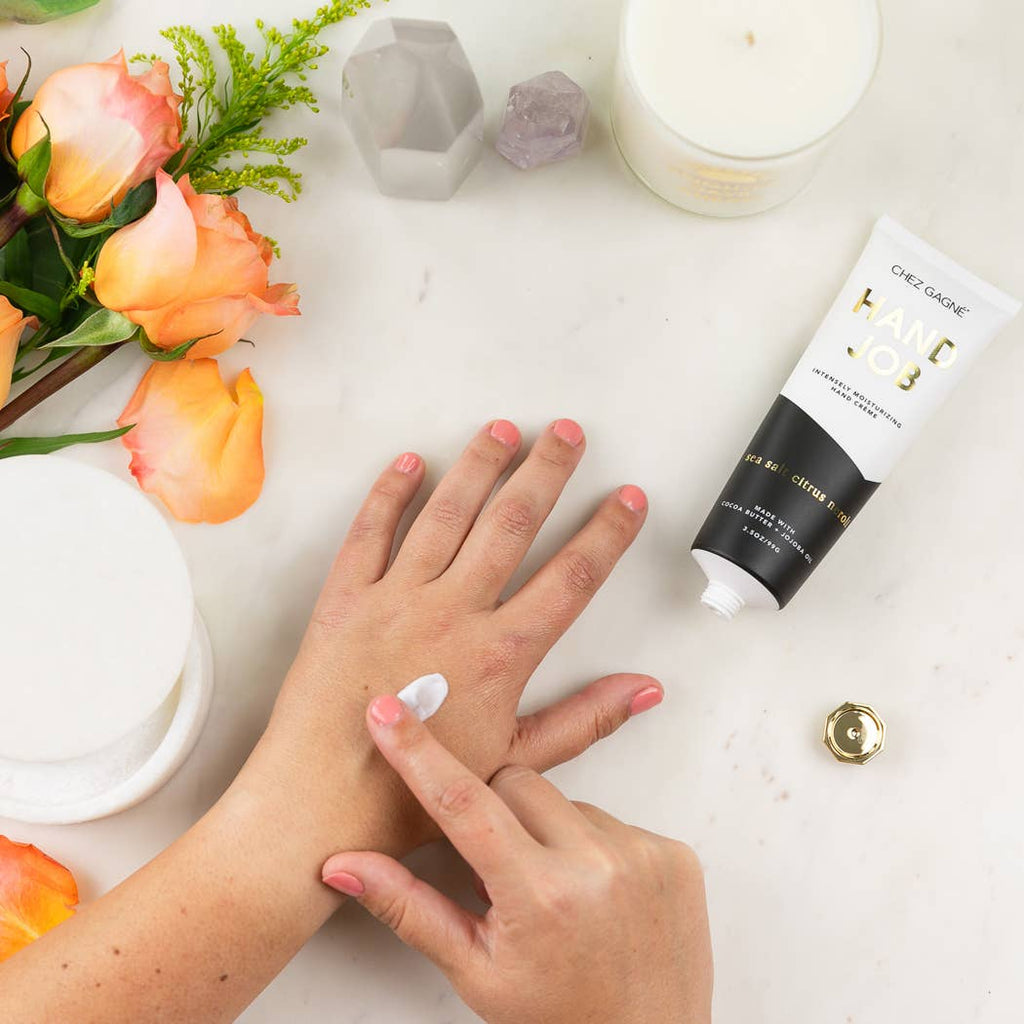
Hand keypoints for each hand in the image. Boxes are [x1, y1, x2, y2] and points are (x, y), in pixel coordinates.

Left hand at [254, 419, 661, 853]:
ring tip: (502, 429)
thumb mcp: (513, 766)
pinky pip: (370, 531)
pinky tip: (410, 462)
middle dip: (545, 471)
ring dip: (478, 465)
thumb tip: (646, 690)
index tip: (628, 498)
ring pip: (445, 513)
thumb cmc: (417, 795)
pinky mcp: (345, 599)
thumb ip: (584, 721)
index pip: (570, 577)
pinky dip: (389, 493)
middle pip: (511, 523)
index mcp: (500, 654)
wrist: (319, 805)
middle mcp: (451, 612)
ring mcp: (395, 599)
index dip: (606, 533)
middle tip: (567, 432)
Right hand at [321, 695, 712, 1023]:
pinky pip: (613, 818)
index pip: (463, 803)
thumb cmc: (559, 1019)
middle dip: (496, 811)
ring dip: (549, 832)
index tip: (388, 711)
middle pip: (516, 783)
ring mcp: (643, 855)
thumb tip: (343, 865)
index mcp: (539, 897)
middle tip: (502, 867)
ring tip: (558, 891)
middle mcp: (597, 867)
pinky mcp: (674, 852)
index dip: (418, 753)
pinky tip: (597, 892)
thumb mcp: (474, 970)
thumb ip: (407, 908)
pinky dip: (594, 845)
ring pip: (565, 799)